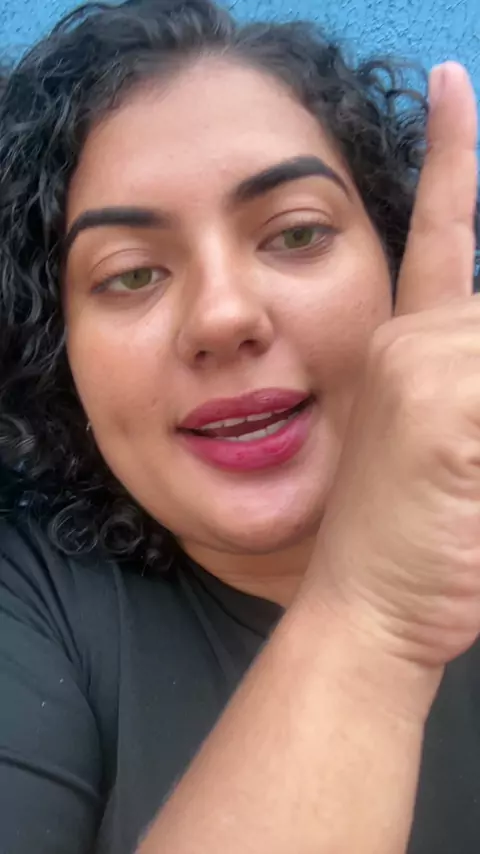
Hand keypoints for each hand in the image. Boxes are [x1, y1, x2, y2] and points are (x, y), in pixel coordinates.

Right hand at [307, 62, 478, 669]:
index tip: (454, 84)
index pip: (442, 229)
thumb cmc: (414, 537)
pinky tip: (472, 487)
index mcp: (413, 343)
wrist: (364, 611)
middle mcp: (420, 340)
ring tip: (465, 478)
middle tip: (465, 445)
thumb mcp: (451, 443)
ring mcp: (433, 367)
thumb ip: (465, 374)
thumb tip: (474, 343)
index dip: (453, 151)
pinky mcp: (452, 408)